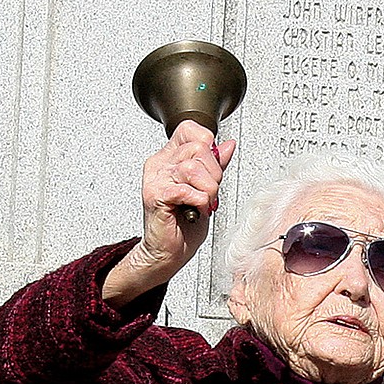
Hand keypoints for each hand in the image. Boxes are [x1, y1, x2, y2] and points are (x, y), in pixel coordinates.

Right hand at [102, 121, 236, 307]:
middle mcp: (160, 164)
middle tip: (208, 194)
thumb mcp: (206, 190)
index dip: (208, 146)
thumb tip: (228, 145)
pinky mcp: (156, 195)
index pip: (190, 130)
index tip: (211, 170)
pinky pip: (187, 189)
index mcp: (169, 158)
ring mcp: (155, 178)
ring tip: (202, 204)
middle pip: (198, 149)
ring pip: (193, 168)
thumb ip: (215, 166)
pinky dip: (199, 202)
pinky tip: (195, 211)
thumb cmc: (183, 226)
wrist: (168, 253)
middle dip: (213, 174)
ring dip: (207, 190)